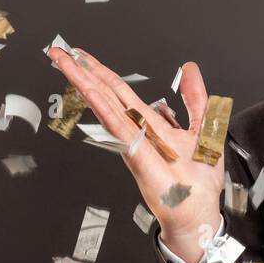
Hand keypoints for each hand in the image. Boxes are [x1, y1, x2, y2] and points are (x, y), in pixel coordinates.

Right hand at [47, 46, 223, 262]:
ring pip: (104, 104)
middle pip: (105, 93)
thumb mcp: (203, 128)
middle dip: (82, 71)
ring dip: (83, 82)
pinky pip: (117, 126)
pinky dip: (102, 107)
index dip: (102, 71)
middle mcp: (136, 130)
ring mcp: (132, 141)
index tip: (83, 56)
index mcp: (150, 123)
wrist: (198, 211)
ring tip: (64, 62)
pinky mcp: (135, 154)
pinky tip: (89, 90)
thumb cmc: (199, 180)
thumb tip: (190, 69)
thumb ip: (195, 98)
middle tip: (60, 51)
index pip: (120, 91)